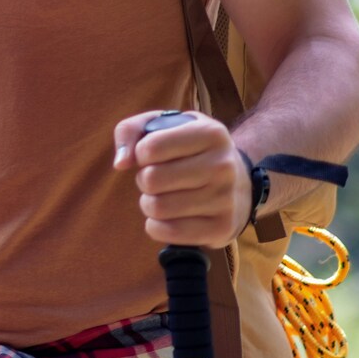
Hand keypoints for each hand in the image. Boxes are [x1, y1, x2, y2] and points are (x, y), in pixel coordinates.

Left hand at [113, 110, 248, 247]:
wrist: (238, 181)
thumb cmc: (188, 150)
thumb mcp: (163, 125)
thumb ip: (130, 131)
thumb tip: (120, 163)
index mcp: (211, 134)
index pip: (150, 148)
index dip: (140, 154)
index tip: (152, 155)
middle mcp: (223, 166)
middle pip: (151, 180)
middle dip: (144, 180)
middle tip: (156, 179)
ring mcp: (225, 199)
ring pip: (157, 208)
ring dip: (149, 204)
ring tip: (163, 196)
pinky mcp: (222, 228)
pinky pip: (168, 232)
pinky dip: (156, 226)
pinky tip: (167, 217)